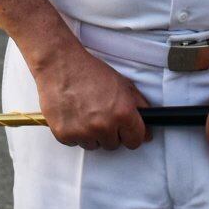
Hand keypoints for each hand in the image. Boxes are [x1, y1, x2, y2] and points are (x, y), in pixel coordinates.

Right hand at [30, 44, 149, 150]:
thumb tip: (148, 131)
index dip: (130, 134)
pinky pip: (74, 143)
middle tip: (99, 113)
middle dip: (109, 132)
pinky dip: (73, 132)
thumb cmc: (90, 71)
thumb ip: (140, 107)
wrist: (60, 63)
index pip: (135, 141)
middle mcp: (104, 126)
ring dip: (91, 134)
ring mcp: (83, 132)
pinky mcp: (64, 134)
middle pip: (113, 145)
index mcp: (122, 113)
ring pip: (93, 145)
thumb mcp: (122, 84)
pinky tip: (72, 114)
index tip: (124, 129)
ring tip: (84, 112)